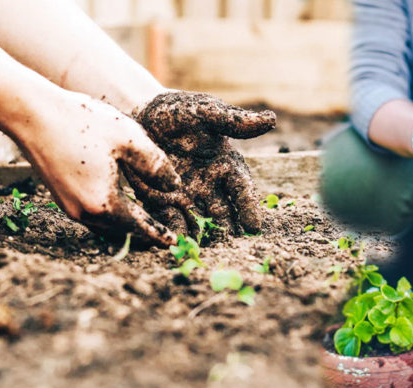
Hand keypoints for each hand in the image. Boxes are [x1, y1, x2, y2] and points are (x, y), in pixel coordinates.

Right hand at [15, 92, 181, 245]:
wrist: (31, 113)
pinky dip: (111, 215)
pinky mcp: (61, 197)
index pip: (139, 226)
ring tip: (146, 222)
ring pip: (106, 225)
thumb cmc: (82, 122)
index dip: (158, 234)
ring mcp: (69, 206)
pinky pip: (93, 215)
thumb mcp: (129, 139)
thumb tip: (174, 186)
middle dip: (144, 233)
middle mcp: (84, 212)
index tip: (174, 242)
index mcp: (103, 203)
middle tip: (164, 235)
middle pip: (122, 231)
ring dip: (126, 226)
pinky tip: (121, 205)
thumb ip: (155, 165)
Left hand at [130, 91, 275, 236]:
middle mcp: (211, 186)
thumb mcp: (206, 112)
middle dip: (228, 231)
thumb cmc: (178, 111)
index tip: (254, 227)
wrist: (140, 114)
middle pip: (224, 213)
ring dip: (204, 237)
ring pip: (200, 222)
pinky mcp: (163, 202)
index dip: (249, 208)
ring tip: (205, 251)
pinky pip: (172, 221)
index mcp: (226, 166)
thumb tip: (271, 119)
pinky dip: (175, 233)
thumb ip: (234, 121)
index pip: (242, 190)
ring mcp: (188, 196)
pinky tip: (177, 244)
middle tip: (232, 248)